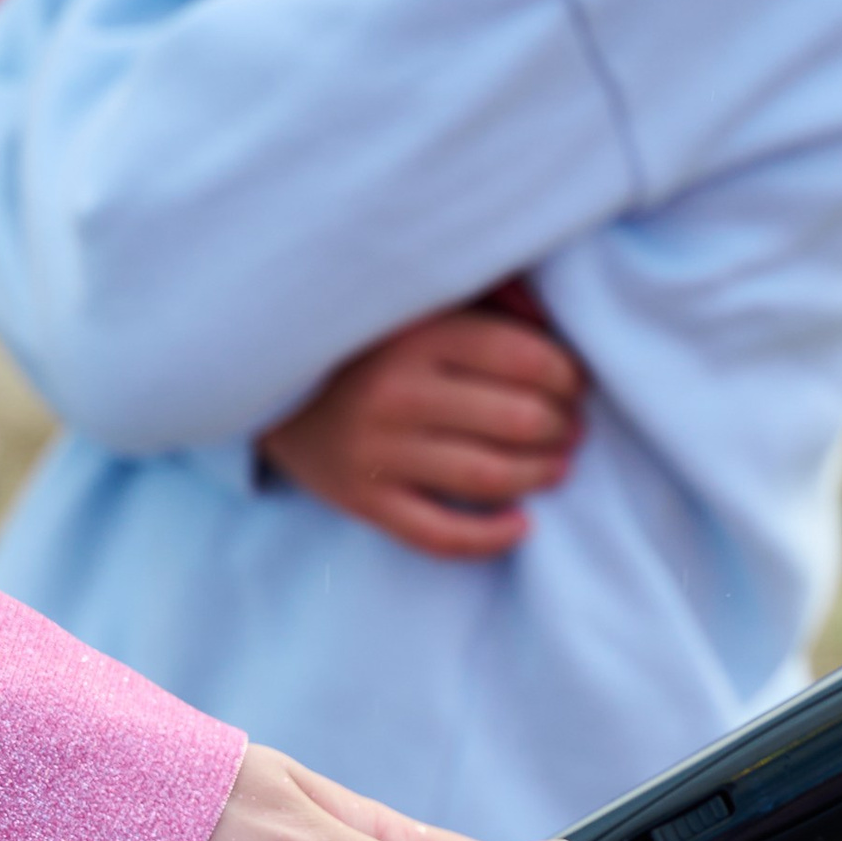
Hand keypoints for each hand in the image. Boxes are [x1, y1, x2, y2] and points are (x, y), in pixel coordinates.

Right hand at [259, 297, 585, 558]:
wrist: (265, 382)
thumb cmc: (365, 339)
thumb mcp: (418, 303)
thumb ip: (486, 302)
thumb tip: (555, 324)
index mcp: (418, 334)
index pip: (525, 359)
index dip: (568, 377)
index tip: (576, 384)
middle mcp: (399, 394)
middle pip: (520, 421)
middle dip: (564, 427)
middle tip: (572, 427)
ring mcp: (379, 452)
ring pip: (492, 478)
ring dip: (542, 475)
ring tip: (558, 466)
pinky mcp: (365, 500)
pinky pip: (442, 535)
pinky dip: (491, 538)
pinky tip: (521, 526)